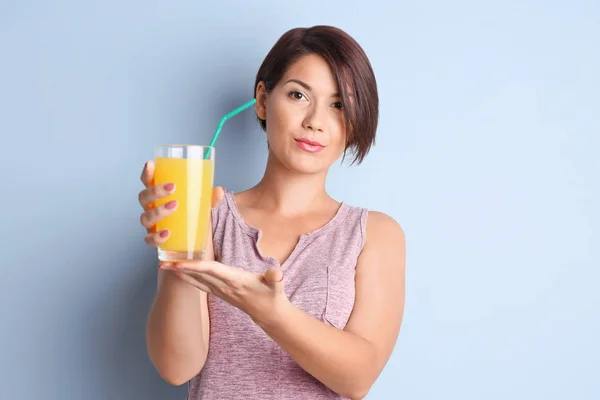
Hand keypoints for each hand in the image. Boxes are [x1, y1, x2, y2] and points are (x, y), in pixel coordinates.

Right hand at [138, 160, 224, 246]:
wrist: (195, 238)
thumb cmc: (193, 213)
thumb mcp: (203, 203)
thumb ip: (211, 197)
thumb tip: (220, 191)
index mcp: (159, 194)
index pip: (147, 181)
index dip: (147, 172)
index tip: (151, 164)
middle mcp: (151, 208)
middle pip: (143, 197)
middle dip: (155, 191)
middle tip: (173, 187)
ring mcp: (152, 224)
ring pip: (145, 217)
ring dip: (158, 211)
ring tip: (174, 206)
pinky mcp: (156, 239)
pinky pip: (150, 240)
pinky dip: (156, 237)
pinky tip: (167, 233)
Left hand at [160, 261, 285, 321]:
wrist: (268, 314)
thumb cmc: (272, 295)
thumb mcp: (276, 286)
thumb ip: (275, 278)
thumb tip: (276, 273)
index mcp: (235, 280)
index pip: (212, 271)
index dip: (195, 266)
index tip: (179, 264)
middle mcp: (224, 286)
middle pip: (199, 275)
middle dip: (180, 269)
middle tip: (161, 262)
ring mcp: (221, 291)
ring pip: (197, 280)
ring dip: (180, 273)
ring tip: (164, 265)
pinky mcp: (220, 292)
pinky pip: (200, 283)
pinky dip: (188, 277)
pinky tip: (179, 272)